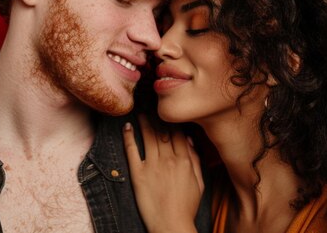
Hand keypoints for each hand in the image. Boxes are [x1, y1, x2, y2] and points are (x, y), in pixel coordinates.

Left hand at [123, 115, 202, 232]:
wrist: (171, 225)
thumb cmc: (187, 207)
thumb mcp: (199, 183)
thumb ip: (196, 160)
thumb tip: (189, 141)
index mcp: (185, 161)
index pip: (178, 133)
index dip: (173, 120)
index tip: (168, 112)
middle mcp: (169, 160)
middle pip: (163, 131)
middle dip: (158, 117)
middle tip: (152, 105)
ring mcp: (152, 166)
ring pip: (148, 137)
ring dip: (144, 122)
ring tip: (140, 112)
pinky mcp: (138, 175)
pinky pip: (132, 151)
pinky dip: (128, 137)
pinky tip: (127, 127)